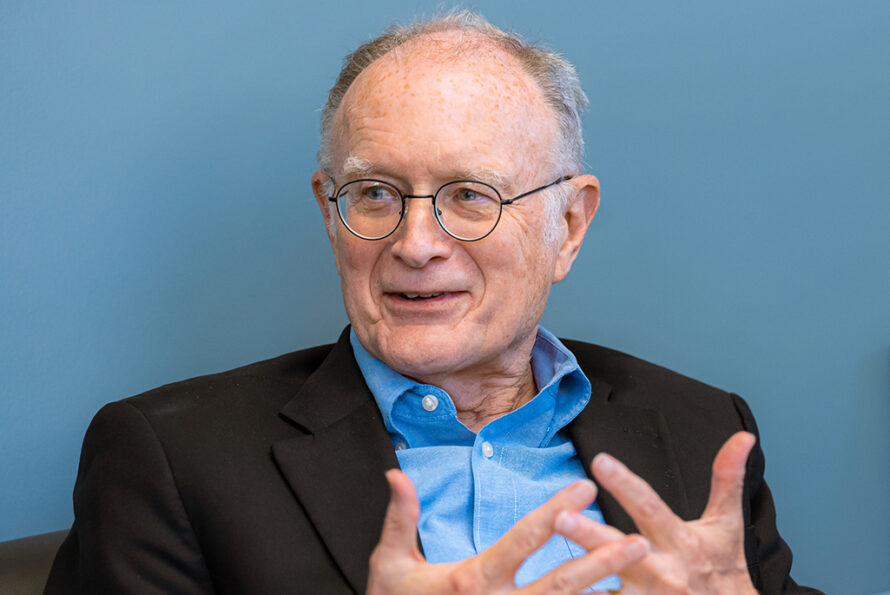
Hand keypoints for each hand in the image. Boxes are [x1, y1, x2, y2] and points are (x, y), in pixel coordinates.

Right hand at [367, 469, 649, 593]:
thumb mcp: (390, 564)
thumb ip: (400, 517)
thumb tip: (397, 472)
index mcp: (472, 580)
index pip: (522, 540)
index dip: (555, 511)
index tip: (585, 486)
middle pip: (560, 582)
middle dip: (602, 559)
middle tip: (639, 541)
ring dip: (605, 591)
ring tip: (638, 575)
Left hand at [554, 431, 757, 593]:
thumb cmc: (725, 570)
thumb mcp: (727, 524)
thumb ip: (727, 478)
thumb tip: (742, 437)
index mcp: (680, 541)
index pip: (649, 506)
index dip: (625, 484)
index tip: (600, 461)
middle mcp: (661, 571)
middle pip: (620, 549)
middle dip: (589, 534)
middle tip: (561, 517)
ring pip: (608, 586)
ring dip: (580, 576)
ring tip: (550, 568)